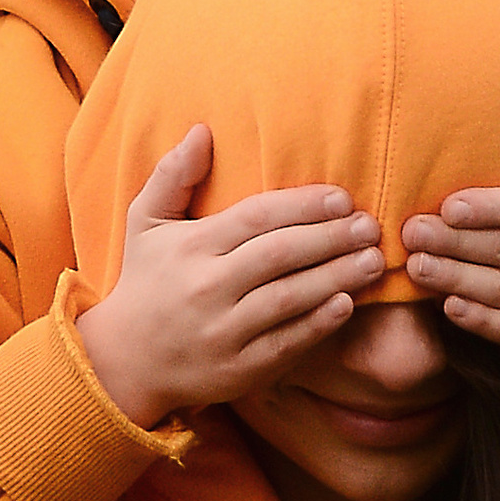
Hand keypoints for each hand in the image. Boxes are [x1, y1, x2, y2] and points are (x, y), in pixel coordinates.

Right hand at [76, 125, 384, 427]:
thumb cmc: (146, 281)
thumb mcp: (144, 222)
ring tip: (373, 261)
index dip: (304, 205)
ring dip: (337, 278)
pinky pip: (285, 344)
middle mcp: (207, 288)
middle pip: (280, 255)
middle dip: (331, 238)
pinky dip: (318, 324)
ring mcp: (223, 332)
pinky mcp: (237, 370)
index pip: (257, 218)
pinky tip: (348, 304)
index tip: (342, 198)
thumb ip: (173, 175)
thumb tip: (202, 130)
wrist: (126, 361)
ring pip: (289, 299)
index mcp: (191, 247)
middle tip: (371, 227)